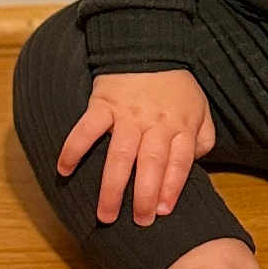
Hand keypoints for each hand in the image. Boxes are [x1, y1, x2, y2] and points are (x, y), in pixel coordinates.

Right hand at [55, 69, 216, 225]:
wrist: (148, 46)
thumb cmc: (176, 86)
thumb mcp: (200, 108)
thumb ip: (203, 137)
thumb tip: (196, 165)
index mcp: (180, 126)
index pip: (179, 161)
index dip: (172, 187)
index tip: (163, 211)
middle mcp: (155, 123)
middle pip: (151, 163)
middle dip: (144, 195)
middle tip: (139, 222)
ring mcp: (128, 114)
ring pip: (120, 153)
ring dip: (112, 185)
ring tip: (105, 215)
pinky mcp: (103, 104)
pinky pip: (87, 128)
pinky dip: (74, 148)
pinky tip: (63, 169)